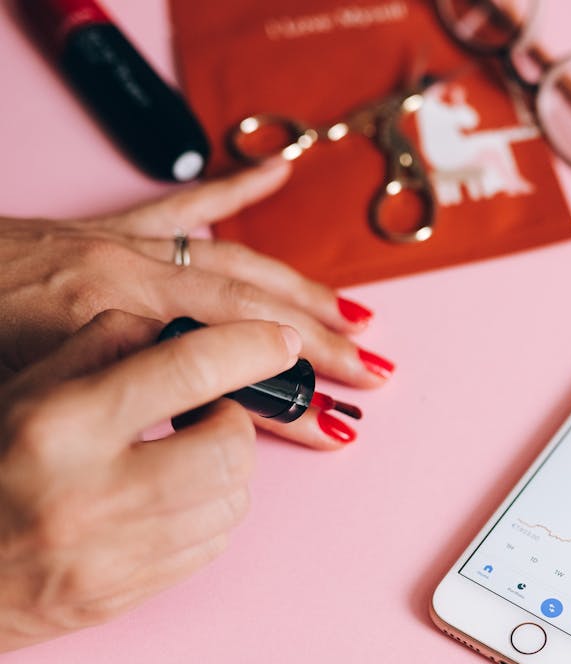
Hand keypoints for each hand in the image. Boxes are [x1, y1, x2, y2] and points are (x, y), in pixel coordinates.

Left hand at [0, 159, 392, 447]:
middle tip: (375, 370)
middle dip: (321, 339)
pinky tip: (278, 173)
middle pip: (251, 303)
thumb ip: (112, 392)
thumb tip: (195, 420)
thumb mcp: (30, 387)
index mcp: (112, 308)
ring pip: (237, 258)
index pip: (228, 352)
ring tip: (357, 315)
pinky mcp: (108, 227)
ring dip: (303, 289)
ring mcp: (124, 243)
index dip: (290, 392)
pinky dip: (237, 188)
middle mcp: (130, 268)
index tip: (338, 422)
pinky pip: (185, 204)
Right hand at [0, 310, 301, 651]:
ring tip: (181, 457)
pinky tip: (165, 502)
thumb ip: (107, 346)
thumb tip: (186, 329)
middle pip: (231, 448)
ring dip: (225, 471)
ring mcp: (111, 556)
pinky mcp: (123, 597)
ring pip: (232, 501)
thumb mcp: (25, 387)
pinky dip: (205, 516)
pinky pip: (210, 547)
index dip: (249, 348)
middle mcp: (91, 493)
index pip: (186, 370)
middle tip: (203, 413)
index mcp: (60, 425)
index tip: (280, 342)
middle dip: (234, 422)